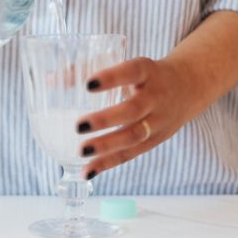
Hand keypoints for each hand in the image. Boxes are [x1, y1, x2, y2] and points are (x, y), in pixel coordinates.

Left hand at [75, 57, 203, 179]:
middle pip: (133, 111)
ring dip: (107, 146)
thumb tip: (50, 81)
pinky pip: (131, 154)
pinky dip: (109, 163)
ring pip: (134, 136)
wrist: (188, 86)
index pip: (132, 72)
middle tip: (79, 125)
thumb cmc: (145, 74)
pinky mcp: (154, 140)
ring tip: (81, 151)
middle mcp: (155, 96)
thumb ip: (89, 70)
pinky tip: (88, 171)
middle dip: (106, 120)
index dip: (112, 78)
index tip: (88, 84)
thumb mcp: (127, 66)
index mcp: (148, 71)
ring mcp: (157, 121)